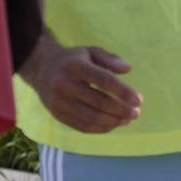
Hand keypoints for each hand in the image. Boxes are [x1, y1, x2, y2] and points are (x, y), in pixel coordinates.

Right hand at [19, 31, 142, 132]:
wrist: (41, 69)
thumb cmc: (73, 60)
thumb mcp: (91, 52)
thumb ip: (110, 59)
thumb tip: (128, 70)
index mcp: (75, 67)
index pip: (103, 81)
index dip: (123, 92)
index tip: (139, 100)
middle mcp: (65, 85)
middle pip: (98, 102)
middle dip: (121, 110)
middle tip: (137, 112)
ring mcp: (59, 102)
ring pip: (90, 118)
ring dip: (113, 121)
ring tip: (128, 119)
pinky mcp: (57, 115)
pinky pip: (82, 126)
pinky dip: (100, 128)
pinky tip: (114, 124)